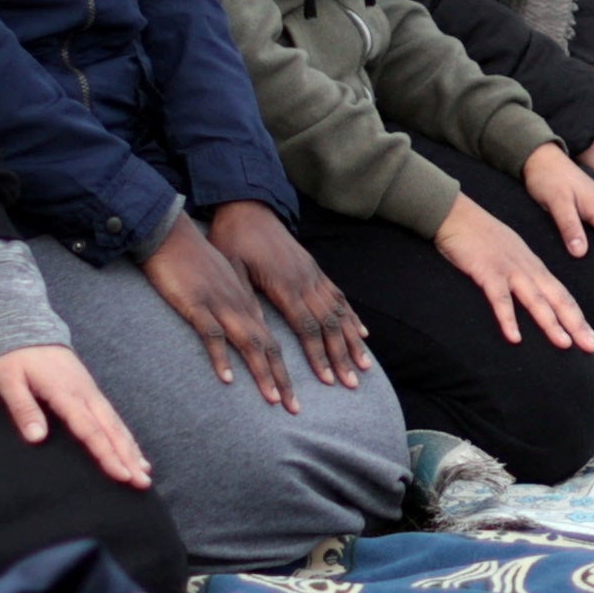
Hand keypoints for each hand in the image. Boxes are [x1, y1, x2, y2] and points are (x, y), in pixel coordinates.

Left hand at [0, 340, 152, 488]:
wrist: (25, 323)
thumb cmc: (12, 354)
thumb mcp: (8, 380)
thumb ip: (23, 408)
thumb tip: (37, 438)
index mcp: (64, 393)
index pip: (89, 430)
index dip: (106, 454)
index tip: (121, 474)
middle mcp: (84, 393)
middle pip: (111, 429)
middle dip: (128, 457)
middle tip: (142, 483)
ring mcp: (89, 390)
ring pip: (115, 423)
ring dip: (130, 448)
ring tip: (144, 472)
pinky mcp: (88, 389)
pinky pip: (111, 416)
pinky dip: (124, 435)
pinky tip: (131, 449)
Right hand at [135, 213, 294, 410]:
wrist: (170, 234)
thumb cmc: (193, 260)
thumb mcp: (224, 282)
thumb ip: (239, 306)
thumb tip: (254, 328)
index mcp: (246, 302)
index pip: (273, 341)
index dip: (286, 369)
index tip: (294, 395)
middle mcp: (239, 306)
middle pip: (268, 347)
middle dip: (283, 380)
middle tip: (296, 409)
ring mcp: (220, 305)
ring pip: (249, 343)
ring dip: (263, 373)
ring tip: (274, 399)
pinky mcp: (196, 304)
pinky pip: (211, 334)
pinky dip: (220, 357)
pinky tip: (227, 379)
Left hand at [209, 199, 371, 387]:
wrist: (247, 207)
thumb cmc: (233, 239)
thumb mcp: (229, 266)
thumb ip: (243, 297)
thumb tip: (254, 330)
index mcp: (284, 284)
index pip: (306, 327)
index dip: (318, 355)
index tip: (326, 379)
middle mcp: (305, 281)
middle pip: (330, 325)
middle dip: (342, 356)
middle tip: (352, 385)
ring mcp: (313, 274)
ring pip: (340, 313)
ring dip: (353, 341)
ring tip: (364, 367)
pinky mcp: (314, 270)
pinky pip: (339, 296)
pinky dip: (353, 317)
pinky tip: (363, 332)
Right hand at [430, 197, 593, 350]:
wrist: (457, 215)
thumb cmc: (482, 238)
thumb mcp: (511, 256)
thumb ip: (523, 275)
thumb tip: (534, 298)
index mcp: (535, 267)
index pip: (562, 295)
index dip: (578, 318)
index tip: (592, 339)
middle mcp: (528, 269)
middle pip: (557, 299)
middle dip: (576, 324)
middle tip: (592, 347)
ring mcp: (509, 270)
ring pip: (535, 299)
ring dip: (550, 322)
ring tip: (564, 344)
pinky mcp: (487, 272)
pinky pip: (500, 298)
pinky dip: (508, 318)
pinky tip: (515, 338)